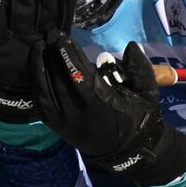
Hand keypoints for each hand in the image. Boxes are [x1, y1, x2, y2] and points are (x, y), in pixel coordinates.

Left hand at [30, 36, 185, 185]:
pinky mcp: (57, 127)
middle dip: (52, 55)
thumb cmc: (140, 118)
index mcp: (102, 104)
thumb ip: (141, 69)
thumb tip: (130, 46)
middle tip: (49, 35)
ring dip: (39, 66)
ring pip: (45, 90)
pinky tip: (37, 68)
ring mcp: (65, 122)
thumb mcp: (149, 94)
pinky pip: (41, 103)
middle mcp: (78, 114)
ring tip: (38, 47)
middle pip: (58, 79)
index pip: (78, 75)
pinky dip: (37, 84)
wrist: (128, 151)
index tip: (62, 37)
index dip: (67, 55)